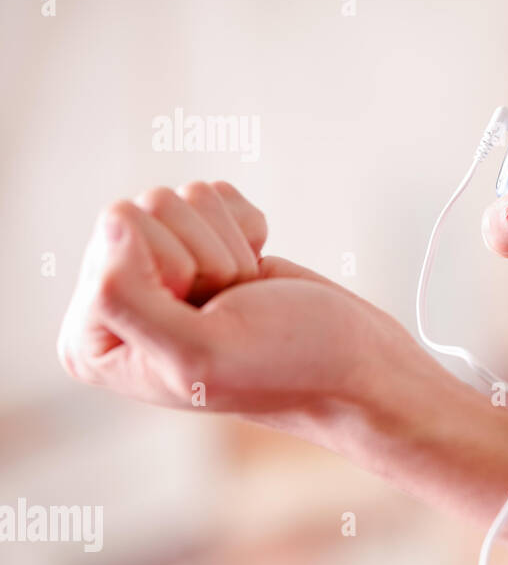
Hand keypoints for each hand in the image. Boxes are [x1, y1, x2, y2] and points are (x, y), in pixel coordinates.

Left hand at [57, 182, 432, 426]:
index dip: (177, 267)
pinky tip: (258, 275)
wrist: (357, 363)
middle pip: (144, 211)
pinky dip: (249, 229)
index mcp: (93, 340)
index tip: (210, 316)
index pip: (114, 235)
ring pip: (180, 200)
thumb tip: (113, 220)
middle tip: (232, 306)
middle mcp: (117, 301)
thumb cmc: (288, 367)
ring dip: (229, 247)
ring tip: (245, 297)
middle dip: (206, 254)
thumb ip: (127, 296)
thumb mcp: (200, 352)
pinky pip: (213, 197)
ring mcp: (160, 271)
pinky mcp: (204, 245)